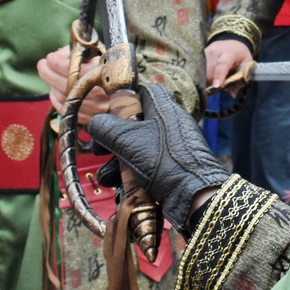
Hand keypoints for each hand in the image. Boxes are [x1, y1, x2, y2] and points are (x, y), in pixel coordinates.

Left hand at [38, 46, 120, 130]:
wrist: (129, 92)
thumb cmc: (112, 69)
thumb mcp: (101, 54)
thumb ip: (81, 52)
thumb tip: (58, 54)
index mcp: (105, 75)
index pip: (75, 70)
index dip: (58, 63)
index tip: (51, 57)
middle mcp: (100, 96)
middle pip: (65, 85)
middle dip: (48, 73)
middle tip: (43, 64)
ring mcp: (94, 110)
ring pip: (63, 98)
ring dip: (52, 85)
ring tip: (50, 74)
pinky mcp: (89, 119)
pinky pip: (65, 109)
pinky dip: (56, 98)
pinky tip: (56, 89)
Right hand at [89, 82, 228, 230]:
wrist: (194, 198)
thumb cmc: (163, 161)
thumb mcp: (127, 140)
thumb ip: (106, 127)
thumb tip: (95, 123)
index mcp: (165, 109)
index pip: (146, 91)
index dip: (126, 97)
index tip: (109, 111)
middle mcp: (170, 127)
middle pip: (135, 125)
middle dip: (113, 141)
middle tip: (100, 152)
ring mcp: (172, 151)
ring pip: (137, 151)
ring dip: (117, 165)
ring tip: (109, 178)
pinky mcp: (172, 172)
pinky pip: (146, 171)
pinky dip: (132, 180)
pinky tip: (122, 191)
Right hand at [205, 39, 254, 92]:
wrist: (232, 42)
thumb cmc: (240, 55)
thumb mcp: (246, 64)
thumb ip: (241, 79)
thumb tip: (232, 94)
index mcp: (229, 53)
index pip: (223, 64)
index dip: (219, 75)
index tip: (216, 86)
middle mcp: (215, 51)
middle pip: (210, 71)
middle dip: (212, 83)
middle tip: (217, 88)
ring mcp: (206, 52)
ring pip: (202, 71)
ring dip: (206, 80)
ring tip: (212, 83)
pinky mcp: (200, 54)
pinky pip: (199, 68)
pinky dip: (202, 76)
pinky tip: (206, 78)